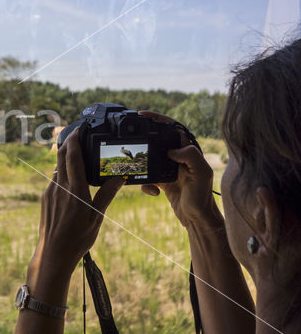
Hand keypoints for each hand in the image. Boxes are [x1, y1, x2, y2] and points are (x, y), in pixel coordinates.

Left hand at [32, 127, 125, 276]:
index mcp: (75, 190)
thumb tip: (120, 177)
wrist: (53, 253)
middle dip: (68, 142)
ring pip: (57, 167)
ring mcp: (50, 192)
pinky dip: (62, 172)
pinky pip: (54, 179)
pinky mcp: (45, 198)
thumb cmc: (78, 238)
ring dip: (65, 157)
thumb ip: (107, 194)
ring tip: (77, 154)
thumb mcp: (97, 217)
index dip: (75, 139)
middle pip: (61, 156)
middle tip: (78, 133)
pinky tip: (71, 177)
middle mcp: (60, 187)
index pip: (73, 157)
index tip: (79, 128)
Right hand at [138, 111, 218, 227]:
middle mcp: (179, 157)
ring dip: (143, 167)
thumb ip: (190, 156)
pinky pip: (148, 177)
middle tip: (132, 143)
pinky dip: (146, 184)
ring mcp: (170, 168)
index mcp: (188, 151)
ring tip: (140, 172)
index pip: (172, 128)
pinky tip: (154, 192)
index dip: (158, 119)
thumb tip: (172, 149)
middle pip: (157, 142)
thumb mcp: (200, 174)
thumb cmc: (202, 197)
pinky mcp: (162, 180)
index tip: (142, 115)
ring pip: (149, 159)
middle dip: (145, 143)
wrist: (197, 219)